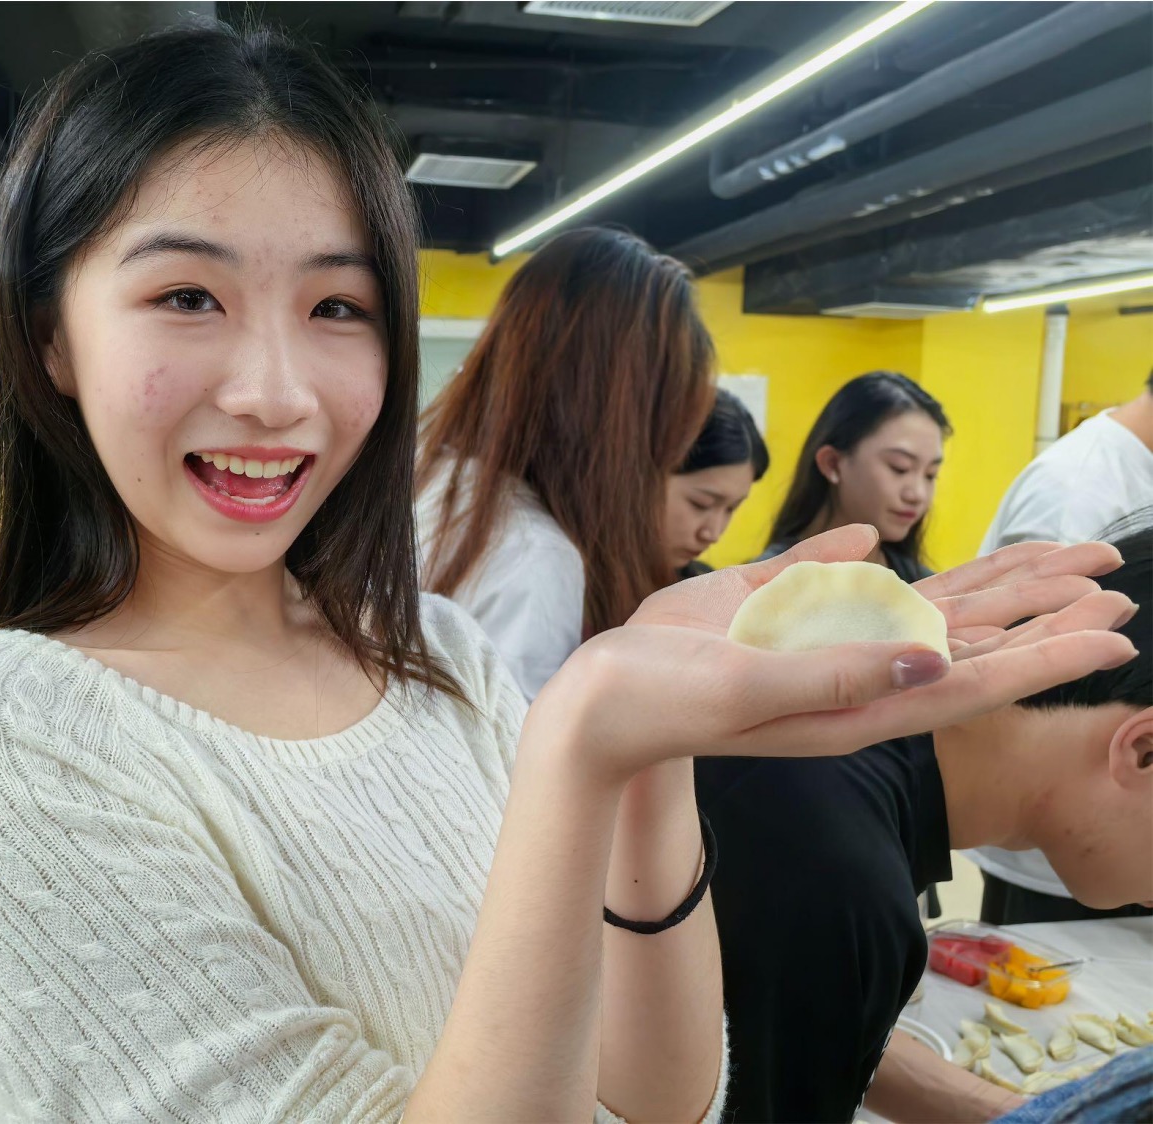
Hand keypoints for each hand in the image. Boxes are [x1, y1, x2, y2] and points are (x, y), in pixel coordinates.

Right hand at [536, 525, 1134, 780]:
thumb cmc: (663, 701)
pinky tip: (882, 535)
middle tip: (1112, 579)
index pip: (970, 678)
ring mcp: (813, 640)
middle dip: (1038, 611)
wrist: (597, 699)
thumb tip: (935, 651)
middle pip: (963, 636)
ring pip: (914, 602)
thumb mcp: (749, 688)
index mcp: (852, 702)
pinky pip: (834, 577)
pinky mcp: (772, 611)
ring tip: (1039, 559)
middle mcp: (846, 671)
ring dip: (980, 581)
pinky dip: (867, 555)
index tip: (1111, 631)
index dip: (1044, 655)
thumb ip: (838, 674)